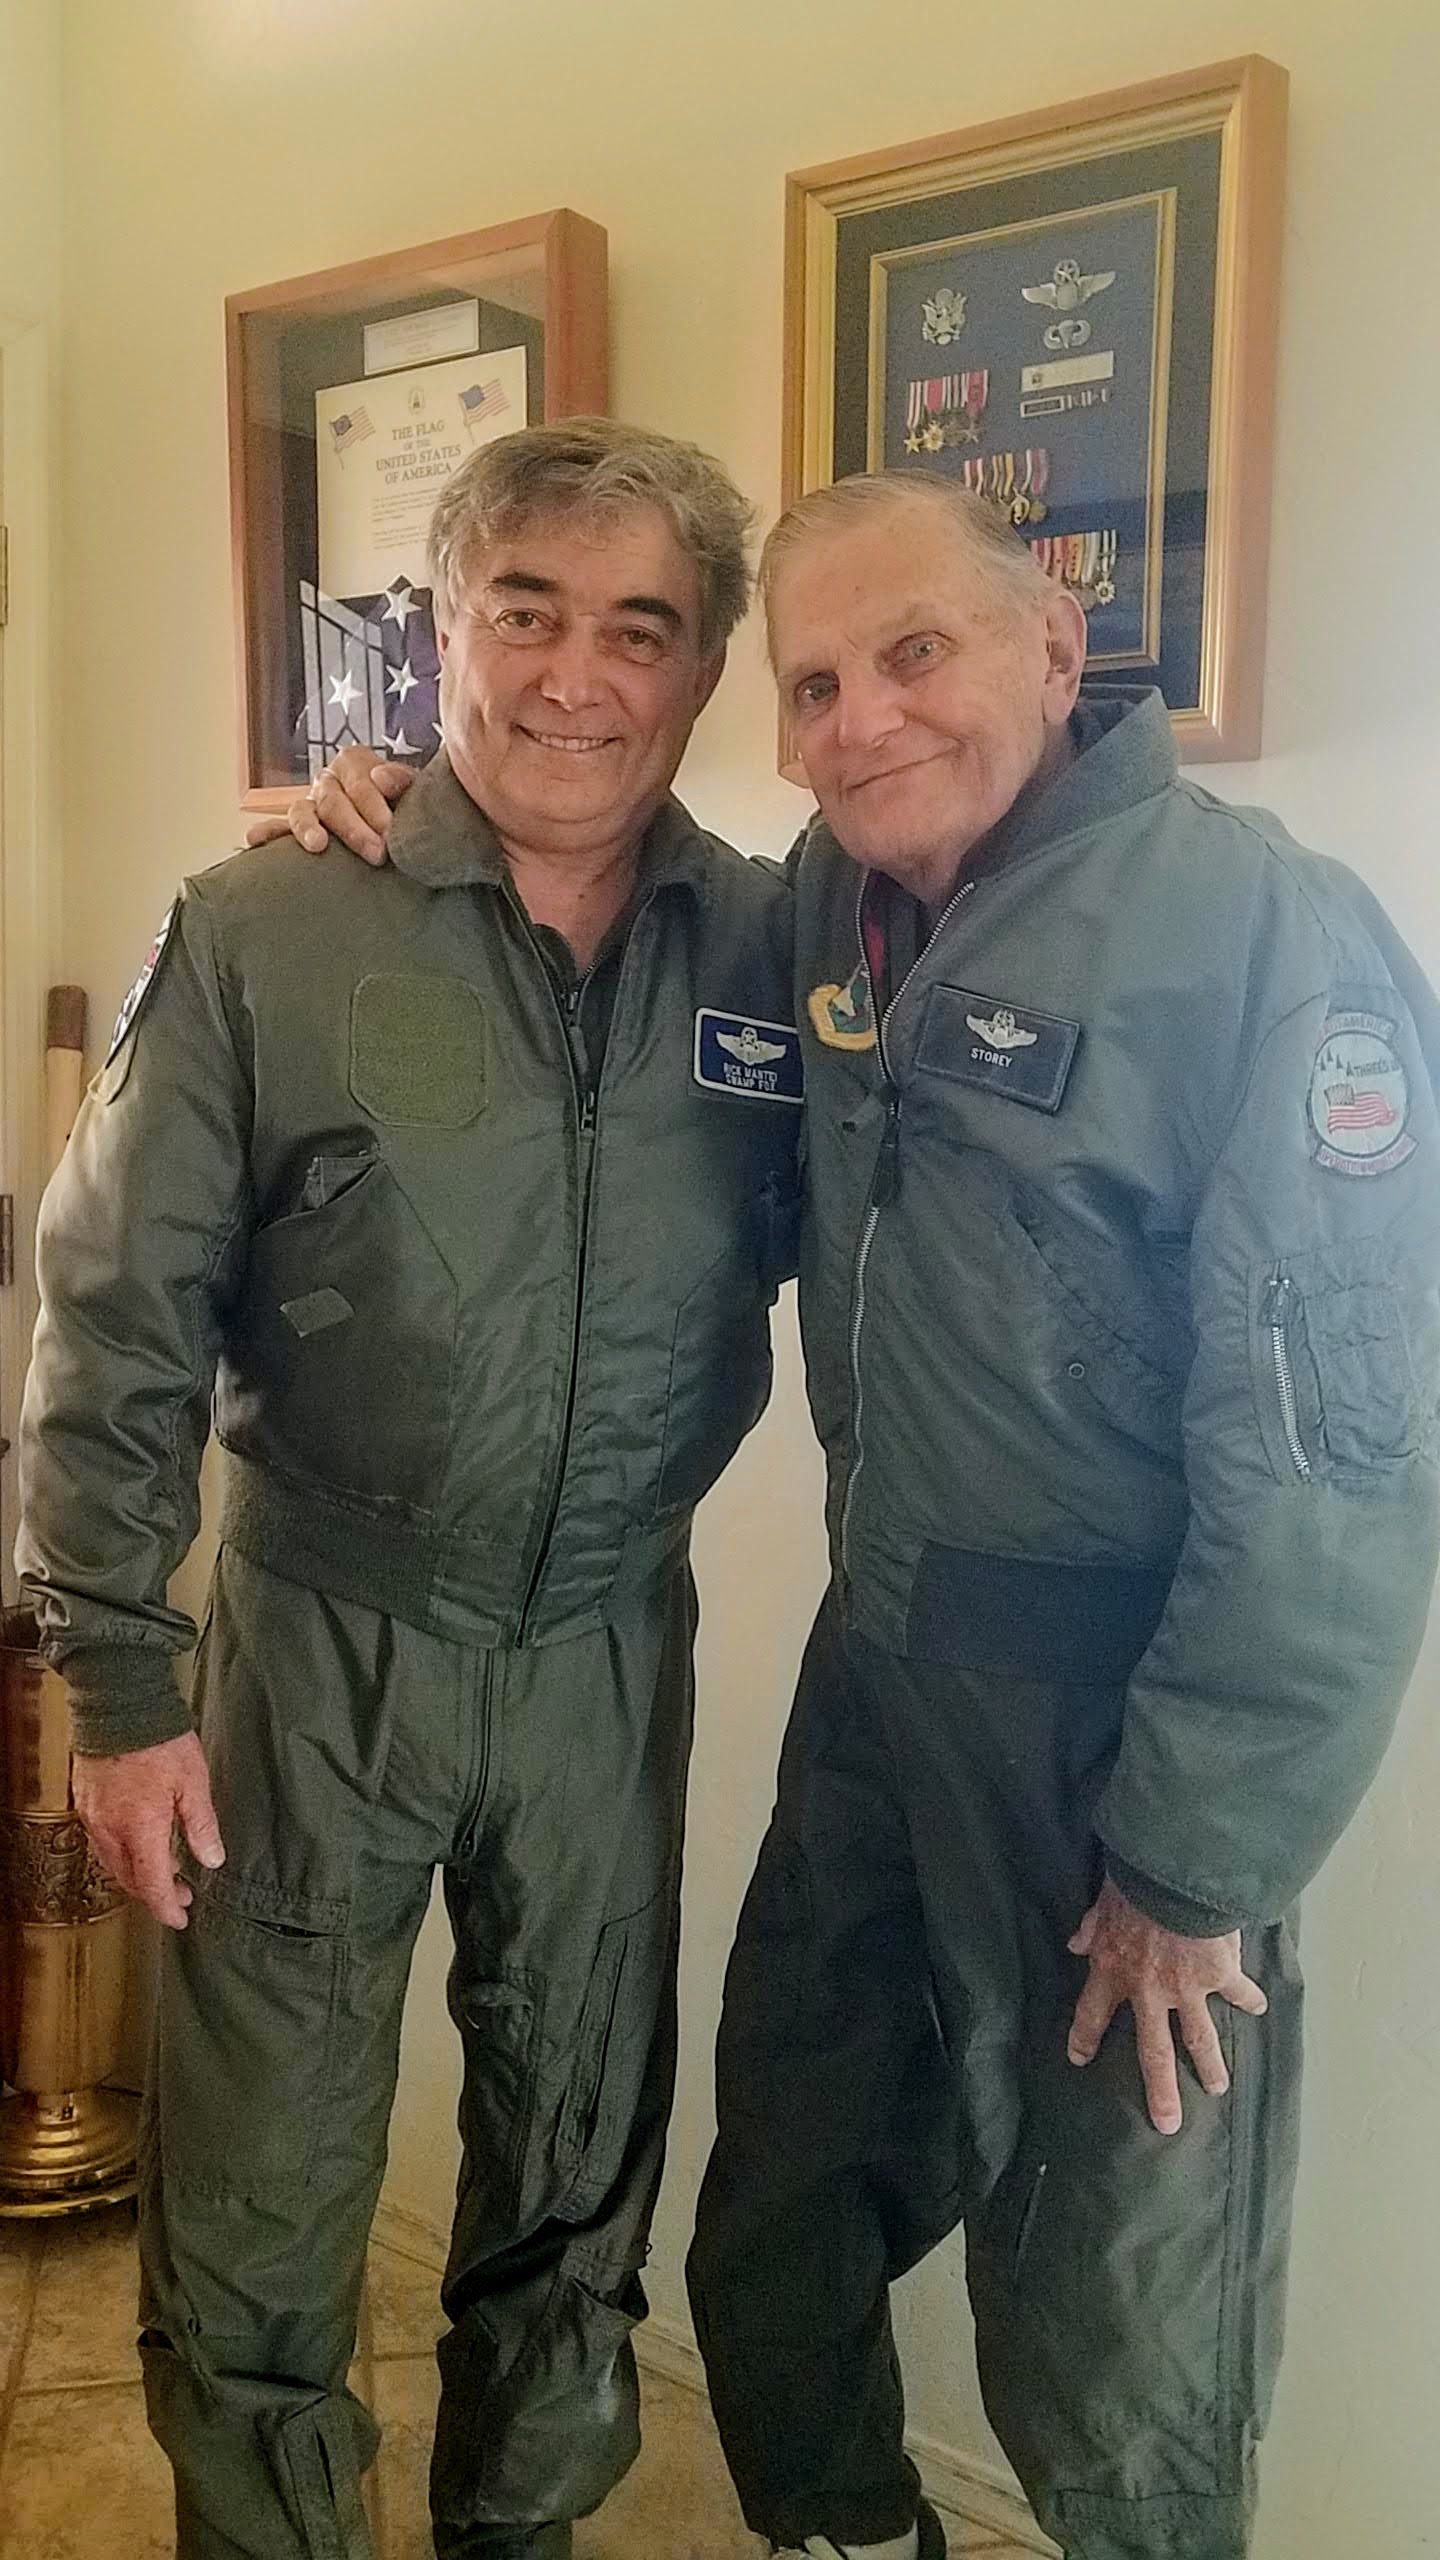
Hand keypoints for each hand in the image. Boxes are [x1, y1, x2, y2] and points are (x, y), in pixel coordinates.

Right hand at [72, 1731, 224, 1930]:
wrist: (119, 1705)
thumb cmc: (159, 1739)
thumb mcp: (194, 1783)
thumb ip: (201, 1826)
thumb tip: (211, 1859)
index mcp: (140, 1829)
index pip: (152, 1885)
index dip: (167, 1908)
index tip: (180, 1918)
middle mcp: (110, 1829)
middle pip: (130, 1879)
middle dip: (155, 1892)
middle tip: (181, 1893)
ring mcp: (93, 1816)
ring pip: (113, 1862)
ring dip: (139, 1873)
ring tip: (167, 1867)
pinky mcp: (86, 1802)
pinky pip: (103, 1841)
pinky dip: (123, 1852)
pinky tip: (141, 1842)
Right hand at [241, 749, 415, 861]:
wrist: (402, 833)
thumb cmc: (408, 811)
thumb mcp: (414, 792)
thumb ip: (404, 781)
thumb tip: (382, 777)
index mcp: (355, 762)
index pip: (360, 781)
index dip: (375, 807)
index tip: (391, 833)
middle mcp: (328, 780)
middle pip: (332, 799)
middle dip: (354, 828)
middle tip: (377, 853)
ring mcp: (309, 804)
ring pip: (301, 811)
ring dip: (307, 828)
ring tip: (318, 846)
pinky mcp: (296, 829)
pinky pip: (275, 829)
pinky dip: (266, 833)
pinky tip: (255, 841)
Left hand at [1066, 1877, 1267, 2134]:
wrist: (1174, 1874)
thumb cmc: (1133, 1881)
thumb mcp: (1102, 1901)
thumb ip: (1091, 1927)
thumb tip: (1076, 1943)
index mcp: (1113, 1970)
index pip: (1091, 2012)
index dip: (1084, 2037)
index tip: (1079, 2059)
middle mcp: (1149, 1990)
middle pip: (1152, 2051)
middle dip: (1160, 2090)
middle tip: (1167, 2123)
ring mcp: (1186, 1988)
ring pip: (1199, 2038)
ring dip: (1210, 2066)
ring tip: (1217, 2089)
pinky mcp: (1219, 1975)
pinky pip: (1237, 1991)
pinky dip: (1249, 1998)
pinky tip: (1259, 2008)